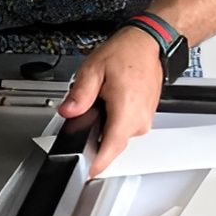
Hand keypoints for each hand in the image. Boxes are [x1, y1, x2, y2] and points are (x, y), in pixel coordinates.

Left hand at [57, 28, 162, 177]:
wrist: (148, 43)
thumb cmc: (125, 53)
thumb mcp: (93, 69)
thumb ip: (79, 95)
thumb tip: (68, 111)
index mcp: (126, 111)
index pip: (110, 149)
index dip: (96, 163)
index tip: (85, 171)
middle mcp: (139, 120)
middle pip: (112, 144)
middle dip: (95, 134)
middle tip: (86, 112)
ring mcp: (144, 120)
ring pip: (118, 135)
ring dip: (105, 125)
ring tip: (100, 101)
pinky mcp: (145, 117)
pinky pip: (125, 127)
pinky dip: (115, 119)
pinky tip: (110, 102)